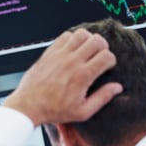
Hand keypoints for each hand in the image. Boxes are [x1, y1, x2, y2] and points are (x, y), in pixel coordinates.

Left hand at [3, 28, 120, 126]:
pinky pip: (65, 36)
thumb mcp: (82, 112)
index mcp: (82, 76)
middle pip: (97, 40)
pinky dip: (73, 39)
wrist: (28, 106)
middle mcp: (72, 62)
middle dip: (103, 47)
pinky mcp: (50, 52)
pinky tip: (73, 49)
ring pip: (82, 34)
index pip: (107, 56)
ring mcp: (60, 55)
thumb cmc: (54, 111)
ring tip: (87, 51)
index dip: (111, 60)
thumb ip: (102, 98)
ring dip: (88, 40)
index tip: (107, 67)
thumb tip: (117, 88)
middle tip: (99, 56)